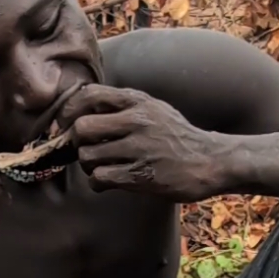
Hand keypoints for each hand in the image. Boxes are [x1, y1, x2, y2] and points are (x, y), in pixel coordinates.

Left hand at [59, 84, 228, 199]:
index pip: (89, 95)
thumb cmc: (176, 136)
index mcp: (138, 101)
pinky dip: (98, 183)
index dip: (70, 111)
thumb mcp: (154, 109)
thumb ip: (123, 106)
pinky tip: (109, 181)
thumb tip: (82, 110)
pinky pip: (99, 179)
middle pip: (82, 128)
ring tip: (102, 167)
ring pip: (87, 156)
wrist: (209, 161)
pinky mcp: (140, 176)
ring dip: (88, 166)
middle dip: (78, 143)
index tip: (68, 125)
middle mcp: (137, 121)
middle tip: (87, 150)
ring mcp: (139, 149)